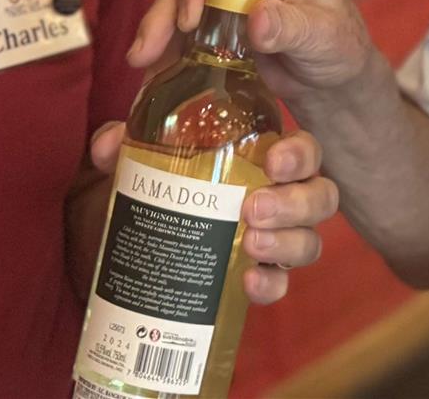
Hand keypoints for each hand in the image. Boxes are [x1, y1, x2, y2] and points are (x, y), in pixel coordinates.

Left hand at [88, 123, 339, 303]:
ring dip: (287, 243)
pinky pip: (280, 284)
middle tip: (252, 208)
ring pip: (309, 242)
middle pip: (319, 197)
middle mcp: (277, 198)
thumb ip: (123, 144)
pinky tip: (249, 282)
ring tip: (251, 243)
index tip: (273, 160)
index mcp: (259, 160)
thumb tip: (109, 145)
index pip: (301, 150)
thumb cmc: (152, 189)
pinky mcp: (255, 278)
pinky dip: (271, 285)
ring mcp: (271, 241)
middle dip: (295, 203)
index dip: (299, 154)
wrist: (125, 244)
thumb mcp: (138, 160)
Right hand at [127, 0, 385, 106]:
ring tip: (139, 61)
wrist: (333, 81)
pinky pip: (182, 25)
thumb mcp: (325, 39)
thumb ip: (293, 27)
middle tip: (150, 46)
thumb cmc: (340, 48)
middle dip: (168, 4)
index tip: (191, 16)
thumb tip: (257, 17)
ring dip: (157, 25)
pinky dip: (164, 45)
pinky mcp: (216, 19)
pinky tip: (149, 70)